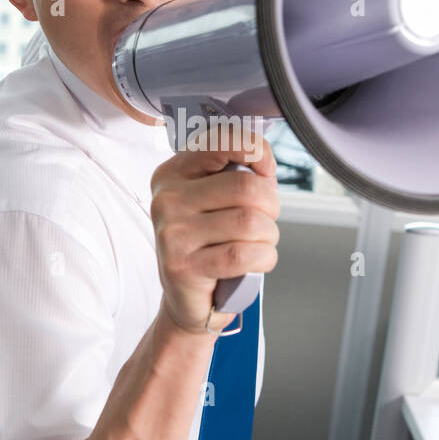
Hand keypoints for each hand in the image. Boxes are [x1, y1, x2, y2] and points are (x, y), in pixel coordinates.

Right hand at [150, 136, 279, 334]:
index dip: (257, 152)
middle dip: (271, 206)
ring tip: (258, 243)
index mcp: (173, 173)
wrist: (188, 299)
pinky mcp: (183, 266)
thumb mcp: (216, 200)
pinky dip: (264, 258)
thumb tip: (263, 162)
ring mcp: (172, 233)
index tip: (265, 172)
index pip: (222, 140)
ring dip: (269, 236)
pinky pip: (243, 254)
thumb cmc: (210, 244)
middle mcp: (167, 199)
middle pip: (246, 187)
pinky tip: (257, 261)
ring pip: (249, 222)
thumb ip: (238, 172)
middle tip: (264, 220)